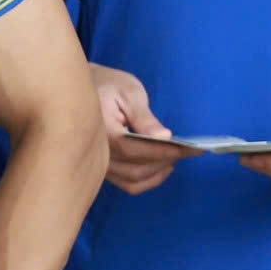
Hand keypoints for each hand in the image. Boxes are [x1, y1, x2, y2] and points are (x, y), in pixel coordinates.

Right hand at [92, 64, 190, 194]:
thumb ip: (144, 117)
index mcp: (102, 131)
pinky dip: (148, 180)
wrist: (78, 90)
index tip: (192, 148)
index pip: (136, 149)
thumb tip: (164, 137)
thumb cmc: (106, 85)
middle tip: (189, 150)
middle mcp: (97, 154)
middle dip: (166, 160)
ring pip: (134, 179)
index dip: (166, 151)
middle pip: (137, 168)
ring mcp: (99, 164)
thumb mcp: (128, 92)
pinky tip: (161, 167)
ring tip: (175, 157)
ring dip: (159, 172)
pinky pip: (128, 183)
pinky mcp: (103, 169)